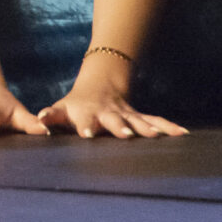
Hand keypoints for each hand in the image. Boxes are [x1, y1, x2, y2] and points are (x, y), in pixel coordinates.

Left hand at [37, 79, 185, 140]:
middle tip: (126, 136)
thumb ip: (51, 116)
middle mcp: (108, 114)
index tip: (87, 135)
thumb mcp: (61, 108)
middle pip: (114, 121)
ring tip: (158, 136)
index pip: (85, 122)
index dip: (86, 127)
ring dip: (147, 128)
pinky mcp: (139, 116)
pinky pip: (156, 120)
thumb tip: (39, 121)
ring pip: (138, 121)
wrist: (99, 85)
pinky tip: (183, 133)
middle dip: (120, 128)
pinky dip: (169, 126)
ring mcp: (126, 115)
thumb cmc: (75, 105)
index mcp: (87, 114)